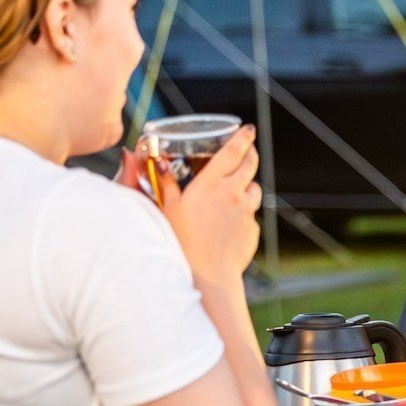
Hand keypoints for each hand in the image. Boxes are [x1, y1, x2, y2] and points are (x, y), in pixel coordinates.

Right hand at [156, 126, 261, 286]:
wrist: (207, 275)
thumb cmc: (181, 242)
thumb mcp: (167, 208)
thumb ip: (164, 183)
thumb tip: (151, 162)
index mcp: (211, 183)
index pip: (233, 151)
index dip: (243, 137)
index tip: (247, 129)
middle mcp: (233, 193)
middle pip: (251, 163)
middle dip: (249, 153)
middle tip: (245, 151)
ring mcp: (246, 211)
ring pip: (254, 188)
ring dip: (247, 186)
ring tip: (232, 193)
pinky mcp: (253, 229)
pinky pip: (251, 214)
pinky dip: (243, 213)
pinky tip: (227, 225)